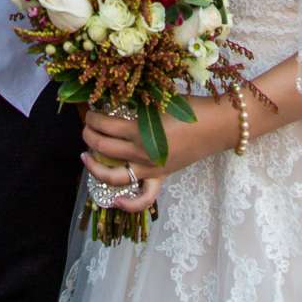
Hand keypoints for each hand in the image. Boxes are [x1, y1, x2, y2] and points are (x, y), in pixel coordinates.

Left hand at [82, 95, 238, 186]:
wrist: (215, 125)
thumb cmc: (190, 107)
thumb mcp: (159, 98)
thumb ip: (138, 102)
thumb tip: (116, 98)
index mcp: (140, 130)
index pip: (105, 125)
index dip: (93, 117)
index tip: (90, 109)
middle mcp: (141, 153)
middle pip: (104, 147)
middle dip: (89, 135)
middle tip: (86, 126)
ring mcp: (150, 169)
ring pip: (114, 176)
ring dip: (95, 166)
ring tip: (86, 155)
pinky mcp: (161, 177)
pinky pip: (143, 197)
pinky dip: (128, 203)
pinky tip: (115, 199)